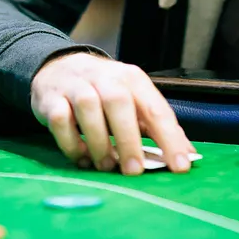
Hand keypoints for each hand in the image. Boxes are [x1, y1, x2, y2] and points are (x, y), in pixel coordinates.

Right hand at [31, 52, 194, 175]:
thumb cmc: (103, 90)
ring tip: (106, 166)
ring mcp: (76, 85)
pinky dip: (70, 143)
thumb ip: (156, 125)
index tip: (180, 166)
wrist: (59, 67)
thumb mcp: (133, 99)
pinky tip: (81, 157)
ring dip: (98, 142)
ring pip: (87, 108)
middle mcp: (105, 77)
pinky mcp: (51, 99)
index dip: (170, 138)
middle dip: (129, 140)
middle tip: (134, 171)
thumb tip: (187, 154)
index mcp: (132, 79)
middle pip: (119, 103)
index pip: (155, 108)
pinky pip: (59, 120)